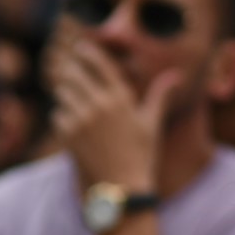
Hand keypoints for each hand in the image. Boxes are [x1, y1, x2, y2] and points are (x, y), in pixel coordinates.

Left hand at [47, 27, 177, 190]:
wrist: (122, 187)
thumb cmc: (142, 154)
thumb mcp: (152, 123)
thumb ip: (160, 95)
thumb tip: (177, 75)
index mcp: (121, 99)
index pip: (100, 65)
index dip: (88, 52)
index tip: (81, 47)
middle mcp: (99, 105)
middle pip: (73, 74)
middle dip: (70, 72)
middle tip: (70, 72)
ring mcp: (81, 119)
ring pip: (62, 93)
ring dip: (66, 95)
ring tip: (75, 103)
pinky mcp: (68, 134)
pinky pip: (58, 114)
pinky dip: (64, 117)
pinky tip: (76, 127)